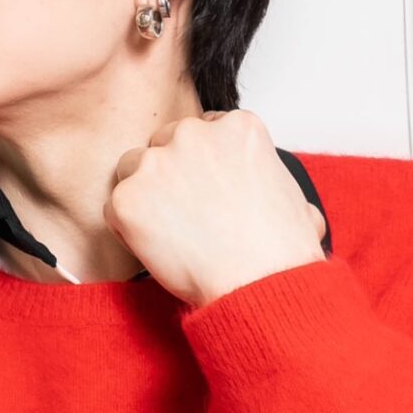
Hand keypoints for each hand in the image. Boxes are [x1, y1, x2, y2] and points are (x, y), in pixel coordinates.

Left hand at [107, 107, 326, 306]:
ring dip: (144, 195)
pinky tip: (155, 249)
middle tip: (185, 214)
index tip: (206, 190)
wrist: (260, 285)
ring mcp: (158, 162)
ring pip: (133, 169)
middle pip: (165, 143)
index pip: (204, 131)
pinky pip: (115, 208)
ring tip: (170, 232)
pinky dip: (127, 229)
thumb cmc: (281, 253)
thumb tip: (293, 211)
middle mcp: (194, 134)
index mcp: (237, 127)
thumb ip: (276, 189)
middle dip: (171, 174)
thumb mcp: (297, 202)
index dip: (202, 165)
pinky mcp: (129, 197)